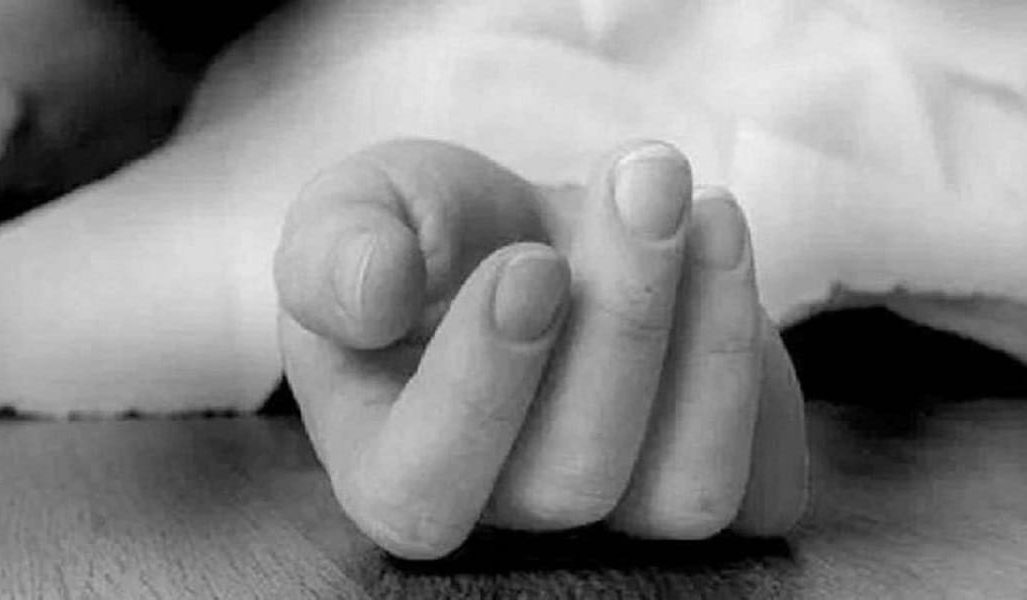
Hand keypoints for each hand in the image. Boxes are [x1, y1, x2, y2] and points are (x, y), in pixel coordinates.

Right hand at [275, 139, 806, 559]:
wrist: (521, 230)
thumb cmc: (426, 232)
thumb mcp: (352, 211)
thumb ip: (332, 251)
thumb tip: (376, 292)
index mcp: (388, 461)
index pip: (422, 489)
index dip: (482, 389)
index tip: (529, 263)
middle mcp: (503, 512)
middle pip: (569, 479)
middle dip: (622, 324)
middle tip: (645, 183)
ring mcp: (612, 515)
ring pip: (683, 493)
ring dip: (713, 345)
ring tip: (707, 211)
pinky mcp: (703, 483)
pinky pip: (764, 483)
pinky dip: (761, 371)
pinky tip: (725, 258)